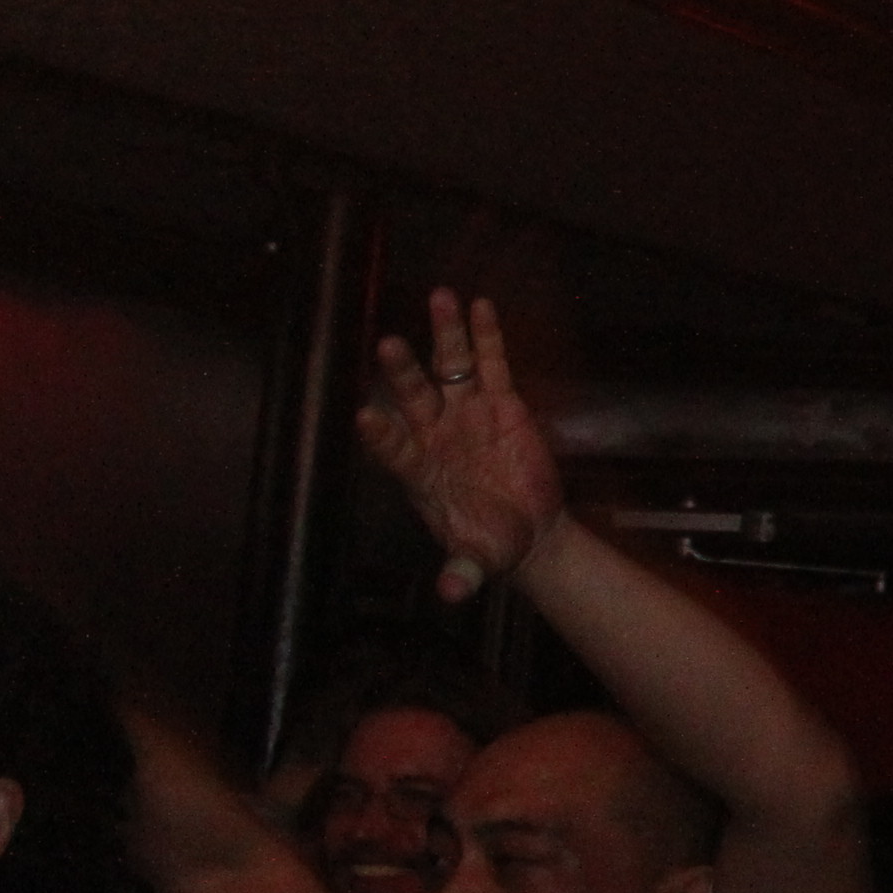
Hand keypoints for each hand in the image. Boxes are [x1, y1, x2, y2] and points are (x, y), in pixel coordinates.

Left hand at [356, 291, 564, 604]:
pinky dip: (486, 335)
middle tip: (389, 346)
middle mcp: (436, 433)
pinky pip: (492, 363)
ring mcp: (467, 413)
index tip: (365, 417)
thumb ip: (461, 572)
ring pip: (451, 368)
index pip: (392, 447)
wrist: (527, 530)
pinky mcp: (501, 402)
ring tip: (440, 298)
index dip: (380, 433)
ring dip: (444, 335)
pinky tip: (480, 306)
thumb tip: (451, 594)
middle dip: (403, 372)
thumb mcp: (475, 561)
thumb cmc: (491, 543)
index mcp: (419, 470)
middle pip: (415, 395)